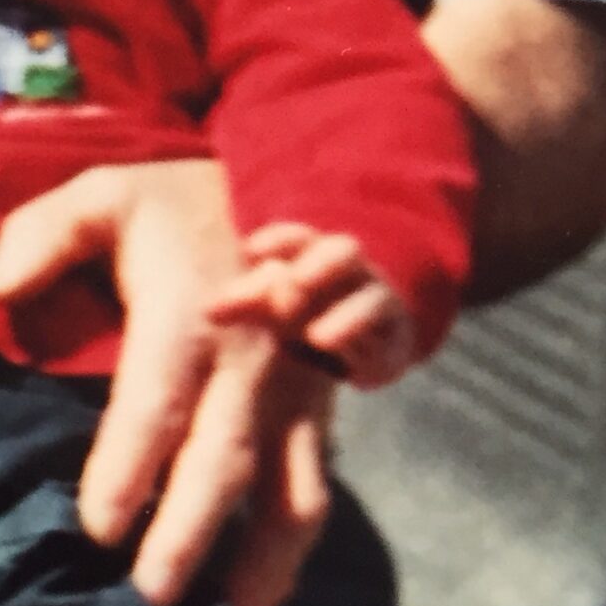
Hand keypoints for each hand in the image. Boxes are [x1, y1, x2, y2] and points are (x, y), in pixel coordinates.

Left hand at [0, 160, 332, 605]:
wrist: (281, 189)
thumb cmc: (171, 207)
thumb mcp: (101, 195)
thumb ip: (40, 238)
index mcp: (191, 316)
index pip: (156, 403)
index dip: (128, 468)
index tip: (94, 530)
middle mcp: (253, 366)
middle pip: (221, 466)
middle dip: (185, 541)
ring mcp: (294, 399)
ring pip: (288, 500)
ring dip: (256, 574)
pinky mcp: (316, 420)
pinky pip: (309, 499)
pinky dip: (286, 565)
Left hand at [205, 222, 419, 389]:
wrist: (355, 341)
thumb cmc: (300, 311)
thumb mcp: (269, 304)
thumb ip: (242, 303)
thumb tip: (208, 311)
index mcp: (315, 252)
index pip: (298, 236)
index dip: (278, 240)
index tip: (251, 250)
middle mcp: (351, 271)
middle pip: (342, 252)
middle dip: (320, 266)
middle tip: (293, 286)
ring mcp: (378, 302)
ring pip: (372, 300)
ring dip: (346, 317)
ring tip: (317, 337)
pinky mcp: (396, 342)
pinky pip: (388, 342)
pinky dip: (368, 351)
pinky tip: (351, 369)